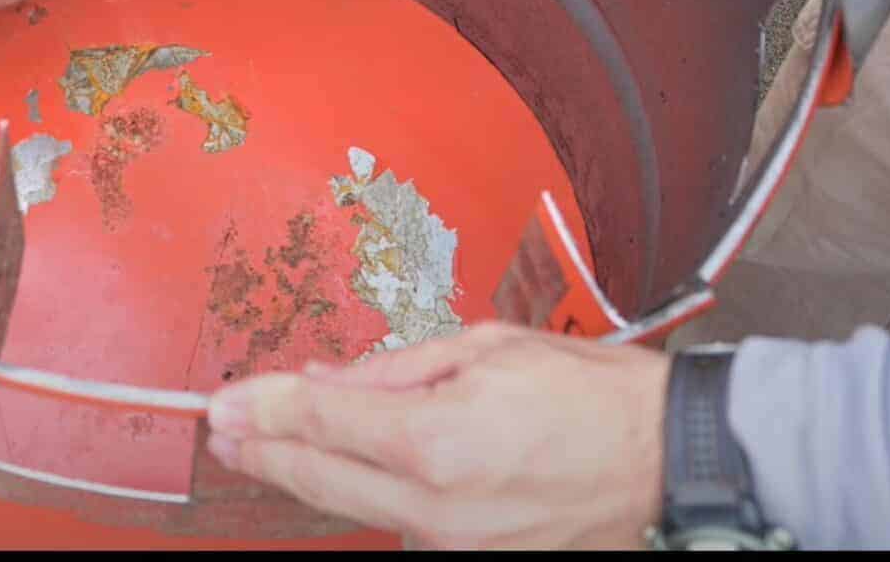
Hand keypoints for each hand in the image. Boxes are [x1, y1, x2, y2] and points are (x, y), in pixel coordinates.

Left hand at [204, 321, 668, 549]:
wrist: (666, 458)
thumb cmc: (590, 392)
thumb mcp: (485, 347)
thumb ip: (392, 371)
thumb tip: (323, 382)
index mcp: (438, 441)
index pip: (321, 423)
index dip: (263, 411)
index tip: (223, 406)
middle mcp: (439, 508)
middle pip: (321, 482)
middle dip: (264, 452)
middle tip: (224, 432)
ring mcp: (457, 547)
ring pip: (359, 510)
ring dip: (318, 476)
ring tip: (278, 443)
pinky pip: (406, 528)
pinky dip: (377, 497)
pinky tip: (359, 470)